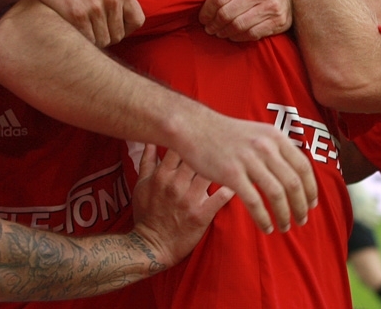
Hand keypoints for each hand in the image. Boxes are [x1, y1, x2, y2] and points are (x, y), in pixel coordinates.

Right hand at [24, 0, 151, 46]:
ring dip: (95, 39)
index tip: (116, 27)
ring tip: (85, 30)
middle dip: (109, 35)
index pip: (137, 21)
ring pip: (104, 40)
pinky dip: (83, 39)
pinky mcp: (77, 16)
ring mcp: (95, 8)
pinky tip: (75, 30)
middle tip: (95, 29)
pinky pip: (88, 39)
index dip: (128, 28)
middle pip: (119, 34)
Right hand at [131, 145, 233, 267]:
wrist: (152, 246)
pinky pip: (222, 197)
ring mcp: (190, 199)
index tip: (200, 133)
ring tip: (235, 159)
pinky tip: (240, 181)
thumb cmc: (146, 213)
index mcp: (162, 175)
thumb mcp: (141, 185)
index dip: (191, 137)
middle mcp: (177, 184)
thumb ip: (147, 161)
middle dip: (210, 148)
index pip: (179, 145)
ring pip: (213, 172)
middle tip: (221, 142)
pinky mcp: (202, 214)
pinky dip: (231, 188)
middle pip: (199, 156)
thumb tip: (151, 140)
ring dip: (224, 165)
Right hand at [173, 113, 317, 233]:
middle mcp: (266, 147)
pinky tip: (266, 227)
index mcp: (275, 137)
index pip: (303, 166)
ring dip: (285, 215)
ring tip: (285, 227)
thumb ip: (276, 149)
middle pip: (293, 183)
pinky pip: (254, 201)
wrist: (195, 128)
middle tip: (302, 220)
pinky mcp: (231, 173)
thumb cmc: (225, 134)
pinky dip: (263, 218)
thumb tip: (294, 171)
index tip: (312, 203)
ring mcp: (249, 160)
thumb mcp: (258, 132)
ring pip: (277, 194)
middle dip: (301, 206)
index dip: (311, 189)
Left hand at [199, 0, 291, 40]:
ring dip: (224, 32)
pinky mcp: (278, 21)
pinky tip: (232, 35)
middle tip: (208, 28)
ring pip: (238, 26)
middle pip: (227, 13)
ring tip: (218, 32)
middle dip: (213, 24)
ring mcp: (271, 7)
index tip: (202, 17)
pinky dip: (239, 37)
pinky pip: (252, 34)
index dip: (207, 10)